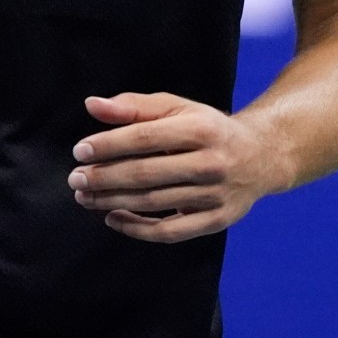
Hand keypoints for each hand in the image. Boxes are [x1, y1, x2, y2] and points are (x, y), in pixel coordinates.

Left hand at [67, 92, 289, 243]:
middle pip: (146, 173)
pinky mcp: (217, 220)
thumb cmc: (208, 128)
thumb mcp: (177, 108)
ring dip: (113, 202)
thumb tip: (92, 105)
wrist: (262, 156)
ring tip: (86, 197)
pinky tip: (112, 218)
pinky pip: (171, 232)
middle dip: (104, 177)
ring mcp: (215, 195)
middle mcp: (211, 163)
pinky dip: (138, 229)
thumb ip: (134, 106)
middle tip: (75, 179)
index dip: (108, 145)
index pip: (144, 138)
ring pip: (154, 203)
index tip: (80, 152)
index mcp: (200, 129)